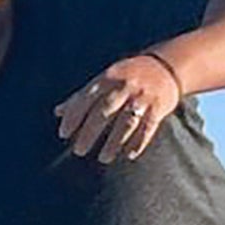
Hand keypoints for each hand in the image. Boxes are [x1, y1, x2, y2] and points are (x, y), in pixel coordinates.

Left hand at [54, 51, 183, 164]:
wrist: (167, 65)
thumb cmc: (127, 75)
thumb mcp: (105, 79)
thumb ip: (82, 96)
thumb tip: (57, 112)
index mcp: (108, 78)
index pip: (86, 98)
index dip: (74, 116)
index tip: (63, 133)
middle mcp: (125, 86)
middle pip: (104, 112)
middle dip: (89, 133)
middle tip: (79, 151)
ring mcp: (142, 96)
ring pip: (126, 123)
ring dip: (113, 143)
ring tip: (103, 158)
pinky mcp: (159, 107)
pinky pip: (148, 127)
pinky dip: (139, 142)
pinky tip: (129, 155)